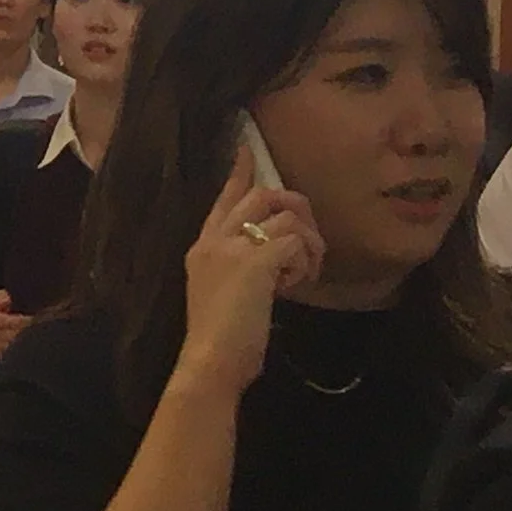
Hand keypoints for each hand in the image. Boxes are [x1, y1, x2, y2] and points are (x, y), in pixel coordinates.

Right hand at [174, 148, 324, 401]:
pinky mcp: (256, 262)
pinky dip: (304, 261)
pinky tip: (297, 282)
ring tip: (304, 271)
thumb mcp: (219, 293)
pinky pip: (295, 242)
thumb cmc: (218, 339)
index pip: (224, 198)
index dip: (240, 173)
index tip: (247, 149)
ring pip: (286, 215)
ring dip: (307, 242)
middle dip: (295, 208)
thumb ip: (238, 270)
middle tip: (309, 237)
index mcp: (203, 246)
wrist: (210, 361)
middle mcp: (215, 239)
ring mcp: (234, 248)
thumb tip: (270, 264)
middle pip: (262, 196)